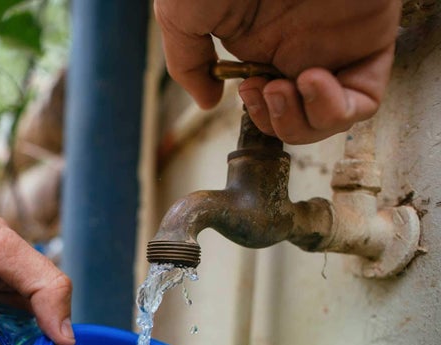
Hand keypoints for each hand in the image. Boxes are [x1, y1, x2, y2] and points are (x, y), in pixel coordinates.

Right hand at [154, 0, 401, 143]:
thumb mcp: (180, 19)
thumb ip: (188, 65)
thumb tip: (206, 102)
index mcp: (259, 44)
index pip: (269, 102)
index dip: (258, 114)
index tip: (244, 92)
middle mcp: (297, 46)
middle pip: (300, 117)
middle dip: (278, 122)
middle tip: (262, 92)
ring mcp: (333, 45)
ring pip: (333, 116)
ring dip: (304, 121)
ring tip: (284, 87)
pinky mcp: (367, 38)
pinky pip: (365, 97)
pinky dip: (337, 109)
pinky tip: (311, 83)